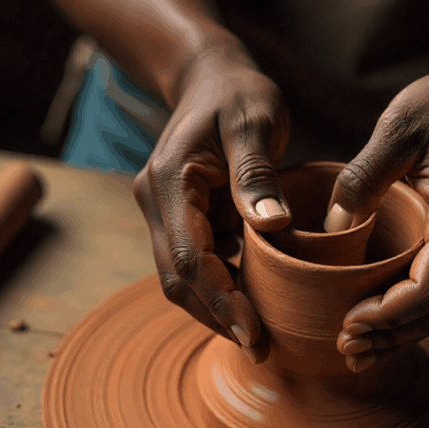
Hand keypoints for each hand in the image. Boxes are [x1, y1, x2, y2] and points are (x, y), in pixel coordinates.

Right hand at [132, 48, 291, 363]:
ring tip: (262, 338)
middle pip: (177, 278)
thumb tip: (272, 227)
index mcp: (170, 181)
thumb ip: (257, 173)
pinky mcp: (182, 219)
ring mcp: (165, 213)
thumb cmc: (238, 94)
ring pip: (181, 278)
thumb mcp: (255, 122)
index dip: (219, 300)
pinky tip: (257, 302)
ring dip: (217, 309)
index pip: (187, 256)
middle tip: (261, 349)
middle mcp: (156, 203)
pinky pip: (197, 263)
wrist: (211, 78)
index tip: (254, 333)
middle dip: (216, 317)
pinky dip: (222, 287)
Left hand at [328, 46, 428, 372]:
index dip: (389, 316)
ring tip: (357, 349)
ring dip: (402, 332)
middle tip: (345, 352)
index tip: (348, 324)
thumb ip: (365, 176)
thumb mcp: (401, 125)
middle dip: (390, 336)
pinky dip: (413, 311)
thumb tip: (333, 228)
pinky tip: (381, 319)